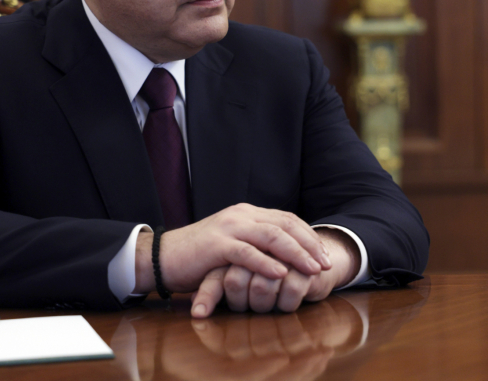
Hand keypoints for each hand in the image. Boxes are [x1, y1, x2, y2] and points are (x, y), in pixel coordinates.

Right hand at [134, 204, 331, 295]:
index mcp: (246, 213)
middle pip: (284, 225)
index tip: (325, 255)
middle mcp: (240, 215)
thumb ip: (255, 245)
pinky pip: (247, 252)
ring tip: (312, 269)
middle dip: (309, 244)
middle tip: (326, 264)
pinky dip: (266, 263)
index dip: (308, 236)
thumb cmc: (199, 257)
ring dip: (295, 253)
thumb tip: (284, 258)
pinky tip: (282, 273)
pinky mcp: (216, 244)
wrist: (162, 257)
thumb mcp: (232, 246)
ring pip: (271, 236)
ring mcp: (228, 227)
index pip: (286, 219)